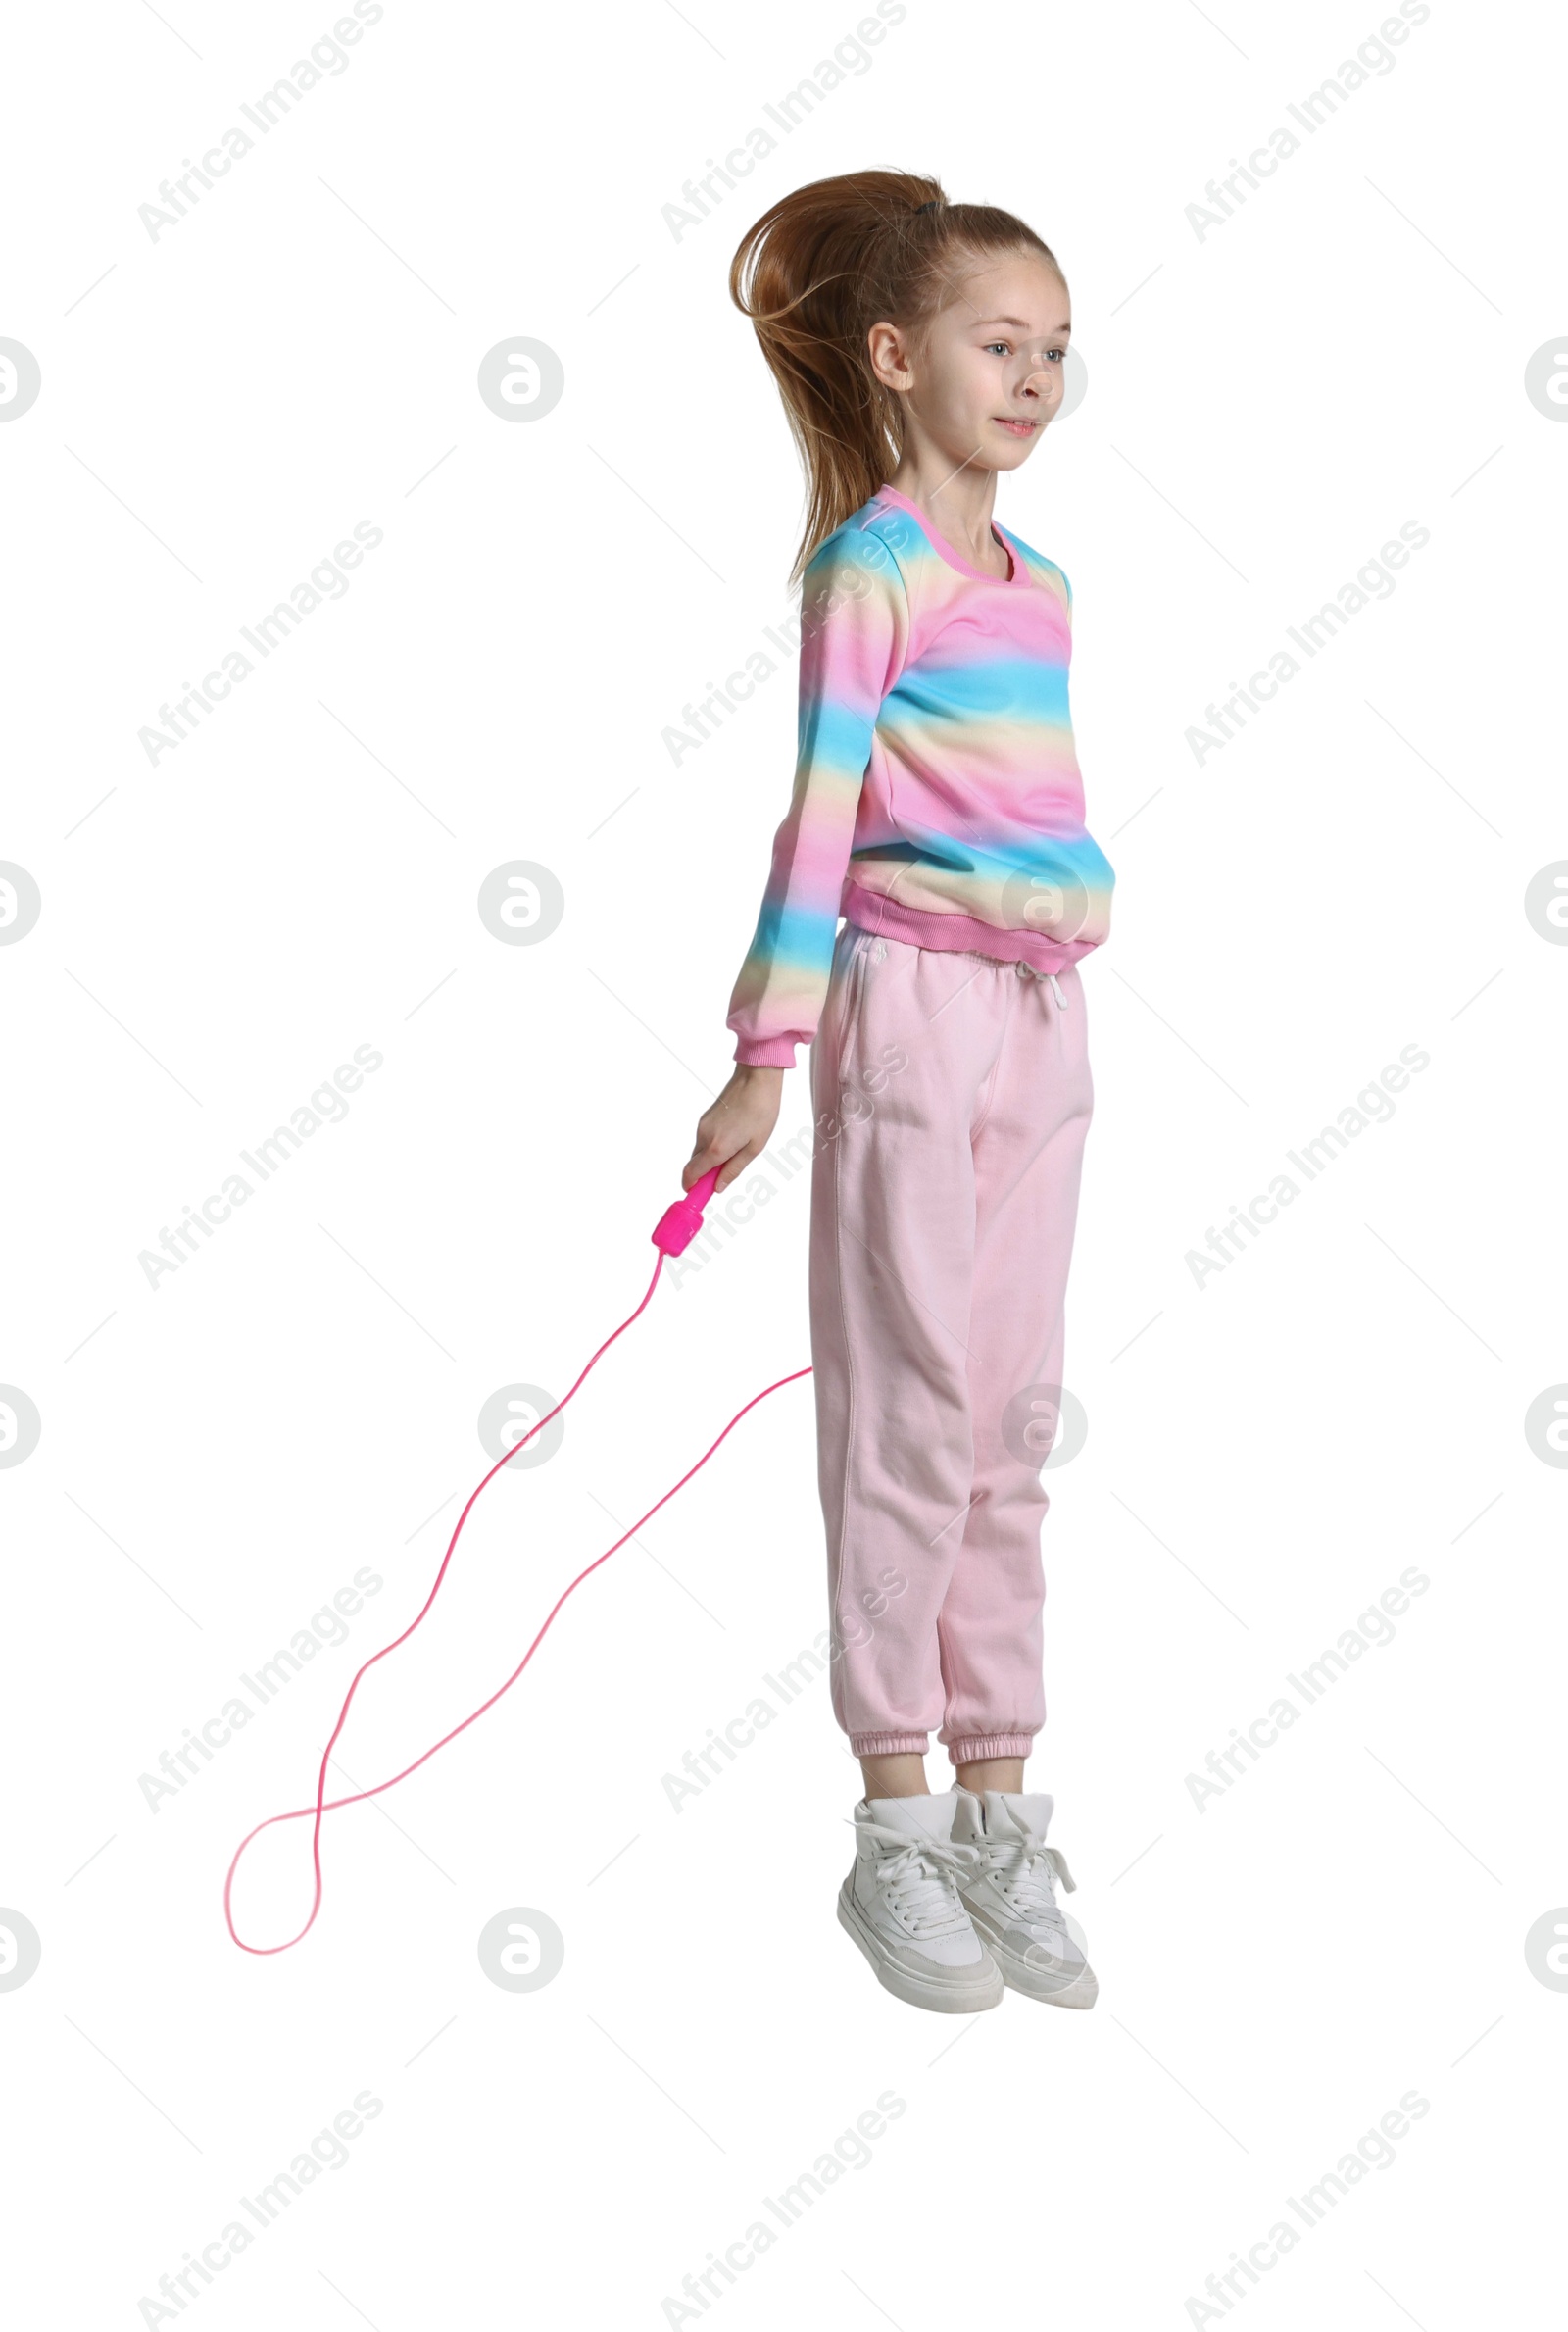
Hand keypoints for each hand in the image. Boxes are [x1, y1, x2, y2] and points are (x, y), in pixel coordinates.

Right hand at [684, 1064, 784, 1194]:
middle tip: (725, 1175)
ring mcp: (702, 1126)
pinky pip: (704, 1140)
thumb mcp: (754, 1148)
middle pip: (695, 1165)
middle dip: (704, 1175)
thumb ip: (733, 1170)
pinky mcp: (705, 1118)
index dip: (691, 1188)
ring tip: (738, 1150)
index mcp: (716, 1148)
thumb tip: (718, 1187)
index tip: (698, 1196)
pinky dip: (713, 1146)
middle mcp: (704, 1137)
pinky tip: (734, 1137)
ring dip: (711, 1159)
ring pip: (700, 1152)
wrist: (757, 1079)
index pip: (691, 1174)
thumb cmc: (761, 1112)